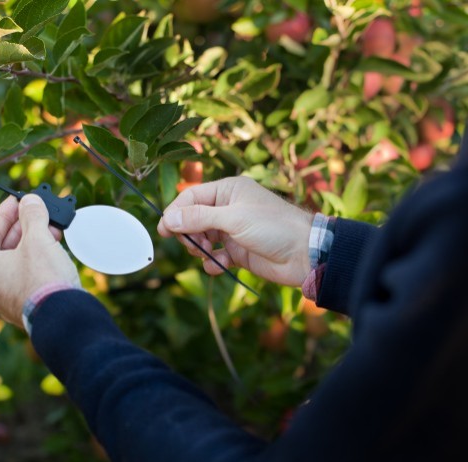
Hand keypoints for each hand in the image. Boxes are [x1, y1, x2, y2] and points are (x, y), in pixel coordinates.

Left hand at [0, 195, 79, 327]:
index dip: (5, 212)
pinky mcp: (26, 304)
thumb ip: (33, 215)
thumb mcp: (37, 239)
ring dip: (34, 242)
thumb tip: (31, 200)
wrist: (64, 316)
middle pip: (4, 246)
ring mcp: (8, 297)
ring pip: (18, 261)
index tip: (18, 200)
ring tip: (52, 229)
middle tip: (39, 212)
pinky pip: (28, 275)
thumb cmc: (43, 279)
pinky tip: (54, 249)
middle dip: (24, 227)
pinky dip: (39, 259)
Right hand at [157, 176, 313, 286]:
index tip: (163, 230)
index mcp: (228, 190)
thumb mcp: (233, 219)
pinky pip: (214, 256)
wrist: (305, 253)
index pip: (191, 198)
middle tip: (193, 244)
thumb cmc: (273, 226)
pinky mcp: (238, 251)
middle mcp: (229, 208)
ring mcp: (233, 230)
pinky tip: (219, 265)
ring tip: (207, 254)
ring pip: (202, 238)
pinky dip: (213, 262)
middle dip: (188, 233)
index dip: (175, 213)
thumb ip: (199, 218)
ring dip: (200, 248)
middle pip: (193, 219)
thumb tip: (168, 219)